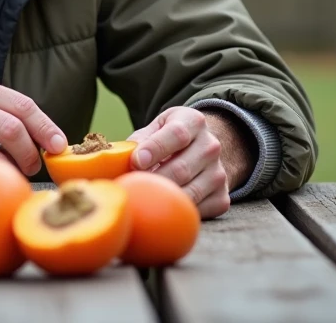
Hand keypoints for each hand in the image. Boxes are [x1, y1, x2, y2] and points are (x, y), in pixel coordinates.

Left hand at [127, 106, 253, 218]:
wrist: (201, 149)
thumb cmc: (167, 139)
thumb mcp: (154, 129)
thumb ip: (137, 142)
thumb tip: (113, 160)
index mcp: (193, 121)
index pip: (176, 134)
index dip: (155, 148)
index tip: (136, 162)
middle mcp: (211, 146)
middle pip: (181, 168)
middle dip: (153, 180)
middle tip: (131, 187)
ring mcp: (219, 173)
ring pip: (190, 193)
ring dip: (163, 199)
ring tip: (142, 199)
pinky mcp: (222, 197)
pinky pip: (198, 211)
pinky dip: (178, 212)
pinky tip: (162, 208)